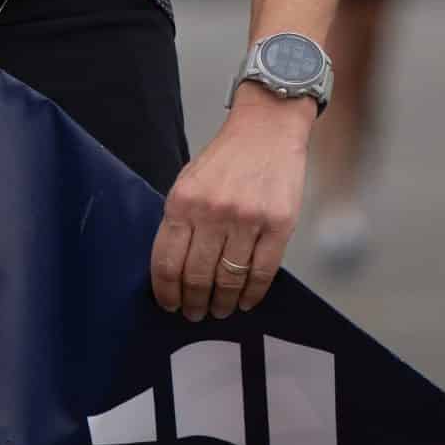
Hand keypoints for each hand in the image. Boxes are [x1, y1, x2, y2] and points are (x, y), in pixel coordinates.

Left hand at [150, 90, 311, 320]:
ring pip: (229, 279)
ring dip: (222, 303)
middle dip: (193, 303)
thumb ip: (180, 220)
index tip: (168, 305)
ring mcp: (247, 219)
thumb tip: (172, 270)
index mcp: (182, 201)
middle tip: (195, 314)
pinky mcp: (279, 224)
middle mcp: (212, 211)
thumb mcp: (189, 181)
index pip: (167, 262)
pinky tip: (245, 301)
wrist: (267, 129)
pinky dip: (252, 294)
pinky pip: (262, 272)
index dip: (166, 292)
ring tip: (220, 311)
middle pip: (196, 276)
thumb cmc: (226, 158)